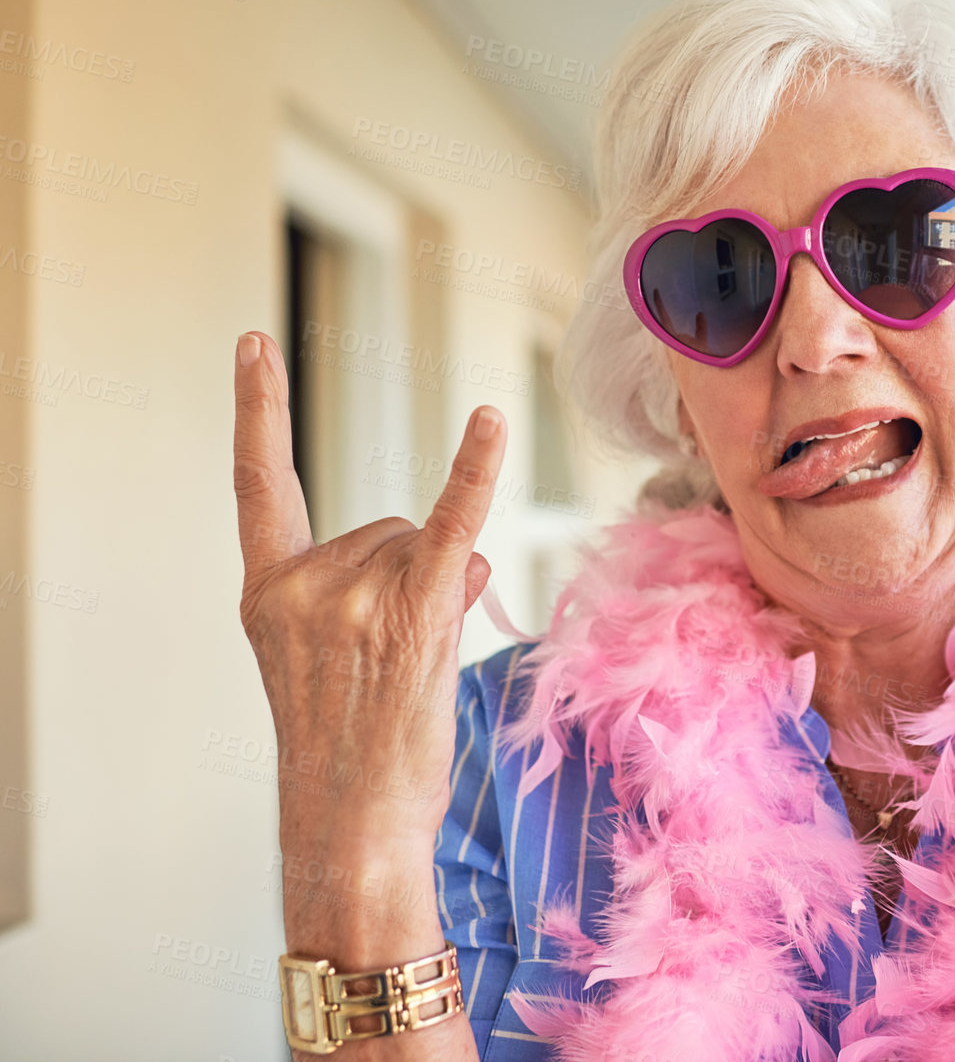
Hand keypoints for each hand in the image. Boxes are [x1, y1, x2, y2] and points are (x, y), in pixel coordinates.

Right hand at [233, 331, 505, 853]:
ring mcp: (354, 597)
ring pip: (431, 542)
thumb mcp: (338, 658)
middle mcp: (303, 584)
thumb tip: (473, 547)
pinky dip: (476, 470)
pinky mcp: (414, 611)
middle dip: (411, 575)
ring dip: (445, 588)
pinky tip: (488, 419)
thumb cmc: (351, 748)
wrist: (354, 823)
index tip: (252, 344)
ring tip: (415, 666)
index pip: (260, 483)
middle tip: (392, 658)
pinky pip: (455, 522)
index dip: (259, 409)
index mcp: (267, 591)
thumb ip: (386, 586)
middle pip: (389, 525)